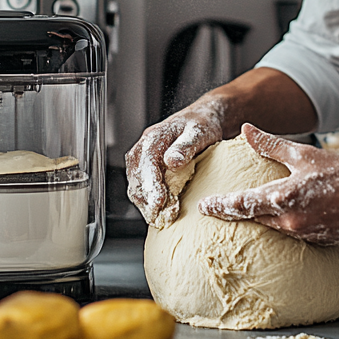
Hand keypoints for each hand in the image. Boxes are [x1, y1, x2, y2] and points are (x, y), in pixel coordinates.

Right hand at [125, 96, 227, 224]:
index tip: (160, 203)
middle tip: (162, 218)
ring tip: (163, 218)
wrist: (201, 121)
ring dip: (147, 205)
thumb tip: (171, 161)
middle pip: (137, 180)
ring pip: (136, 187)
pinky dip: (150, 202)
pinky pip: (142, 189)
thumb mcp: (198, 132)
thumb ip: (185, 146)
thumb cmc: (201, 125)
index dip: (152, 187)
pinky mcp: (146, 170)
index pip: (146, 166)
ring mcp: (142, 160)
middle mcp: (142, 149)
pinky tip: (162, 211)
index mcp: (153, 138)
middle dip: (148, 202)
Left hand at [197, 124, 338, 244]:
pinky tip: (278, 216)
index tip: (203, 206)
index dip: (219, 206)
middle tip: (217, 210)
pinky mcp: (314, 242)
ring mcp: (301, 235)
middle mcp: (289, 222)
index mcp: (283, 199)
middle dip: (233, 214)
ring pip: (269, 228)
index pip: (241, 205)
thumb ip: (271, 145)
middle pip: (251, 220)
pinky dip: (278, 225)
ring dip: (256, 220)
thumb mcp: (304, 154)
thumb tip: (247, 130)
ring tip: (244, 212)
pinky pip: (288, 235)